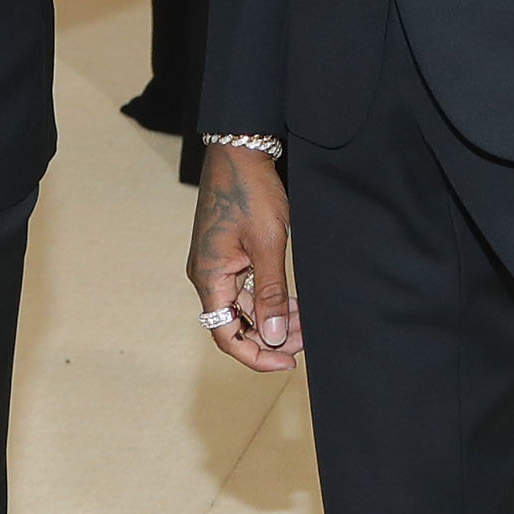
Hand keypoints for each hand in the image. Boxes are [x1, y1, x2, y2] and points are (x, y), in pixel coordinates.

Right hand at [187, 143, 298, 370]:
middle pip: (235, 324)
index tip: (289, 363)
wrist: (240, 151)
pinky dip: (267, 297)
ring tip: (305, 319)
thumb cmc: (251, 192)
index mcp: (209, 278)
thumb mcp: (268, 245)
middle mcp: (207, 275)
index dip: (257, 356)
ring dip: (271, 316)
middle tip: (306, 336)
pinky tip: (292, 300)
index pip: (227, 336)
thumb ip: (271, 294)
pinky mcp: (226, 253)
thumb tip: (272, 338)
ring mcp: (215, 264)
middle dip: (270, 335)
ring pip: (242, 306)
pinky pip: (244, 288)